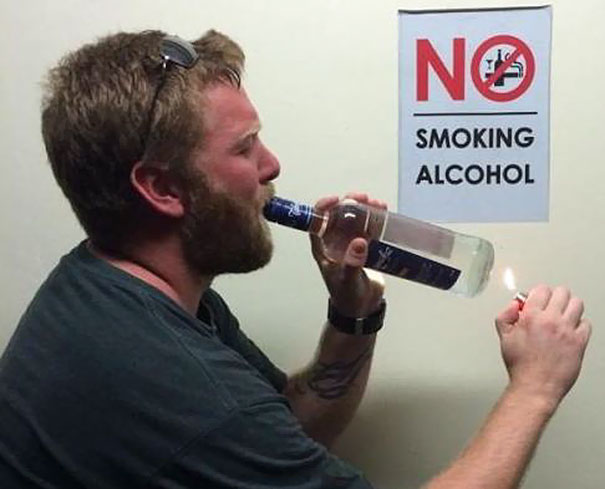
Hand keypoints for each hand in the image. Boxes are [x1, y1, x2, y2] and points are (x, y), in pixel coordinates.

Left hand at [310, 193, 386, 317]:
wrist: (362, 309)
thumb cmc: (348, 297)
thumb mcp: (349, 280)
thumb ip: (353, 263)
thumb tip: (359, 242)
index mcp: (323, 249)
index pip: (316, 223)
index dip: (323, 208)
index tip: (336, 199)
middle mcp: (335, 242)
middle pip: (338, 216)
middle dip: (349, 204)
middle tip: (363, 198)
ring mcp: (350, 243)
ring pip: (355, 219)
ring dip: (364, 209)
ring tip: (377, 203)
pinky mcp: (365, 245)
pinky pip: (368, 227)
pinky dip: (375, 218)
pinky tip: (384, 212)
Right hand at [495, 285, 591, 407]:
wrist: (535, 386)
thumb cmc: (520, 365)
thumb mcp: (503, 337)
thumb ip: (505, 316)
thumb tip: (514, 305)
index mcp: (530, 317)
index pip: (541, 289)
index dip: (539, 293)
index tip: (537, 299)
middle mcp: (550, 320)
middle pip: (562, 292)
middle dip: (555, 297)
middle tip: (551, 305)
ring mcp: (567, 331)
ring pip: (577, 304)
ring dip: (570, 307)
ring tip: (563, 315)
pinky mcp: (579, 342)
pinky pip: (586, 324)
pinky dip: (580, 324)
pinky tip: (571, 330)